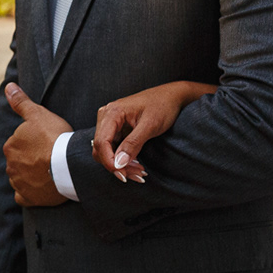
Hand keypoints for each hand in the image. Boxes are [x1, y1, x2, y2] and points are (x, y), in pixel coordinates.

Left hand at [2, 83, 69, 205]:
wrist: (67, 165)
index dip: (33, 143)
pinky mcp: (27, 198)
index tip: (46, 143)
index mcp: (10, 146)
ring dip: (31, 176)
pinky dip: (30, 193)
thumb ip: (21, 102)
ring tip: (49, 172)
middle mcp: (9, 165)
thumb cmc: (54, 137)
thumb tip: (8, 87)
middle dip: (30, 160)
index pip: (19, 144)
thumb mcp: (38, 114)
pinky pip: (24, 196)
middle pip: (19, 161)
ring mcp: (17, 183)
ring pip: (21, 178)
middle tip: (48, 157)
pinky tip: (41, 188)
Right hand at [92, 81, 216, 181]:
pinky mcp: (116, 130)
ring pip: (106, 152)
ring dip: (121, 165)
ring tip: (140, 172)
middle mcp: (106, 117)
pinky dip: (124, 160)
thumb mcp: (150, 125)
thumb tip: (118, 164)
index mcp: (112, 112)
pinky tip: (137, 165)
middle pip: (101, 149)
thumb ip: (133, 143)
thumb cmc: (162, 106)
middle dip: (117, 166)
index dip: (109, 161)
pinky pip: (113, 149)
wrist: (171, 97)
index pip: (102, 142)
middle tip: (138, 175)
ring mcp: (110, 124)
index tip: (123, 175)